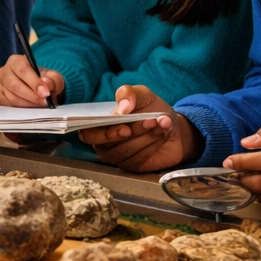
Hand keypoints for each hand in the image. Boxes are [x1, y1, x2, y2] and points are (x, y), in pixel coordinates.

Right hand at [0, 55, 65, 107]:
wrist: (36, 86)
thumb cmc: (43, 79)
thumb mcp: (52, 76)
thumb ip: (53, 79)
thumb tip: (46, 83)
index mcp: (16, 61)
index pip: (23, 70)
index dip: (34, 82)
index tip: (45, 93)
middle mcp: (3, 71)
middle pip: (15, 85)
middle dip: (32, 96)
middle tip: (45, 102)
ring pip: (12, 97)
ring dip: (28, 104)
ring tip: (40, 105)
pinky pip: (9, 105)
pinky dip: (22, 108)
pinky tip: (31, 107)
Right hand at [79, 84, 201, 172]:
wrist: (173, 125)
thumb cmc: (151, 109)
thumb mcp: (142, 94)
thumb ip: (128, 94)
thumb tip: (122, 107)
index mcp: (100, 125)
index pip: (88, 134)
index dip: (103, 134)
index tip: (124, 127)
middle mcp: (105, 143)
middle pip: (106, 146)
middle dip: (131, 134)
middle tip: (149, 122)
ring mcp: (118, 156)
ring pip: (125, 151)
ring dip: (146, 136)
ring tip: (161, 123)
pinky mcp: (133, 166)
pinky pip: (139, 159)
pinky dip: (153, 144)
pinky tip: (162, 133)